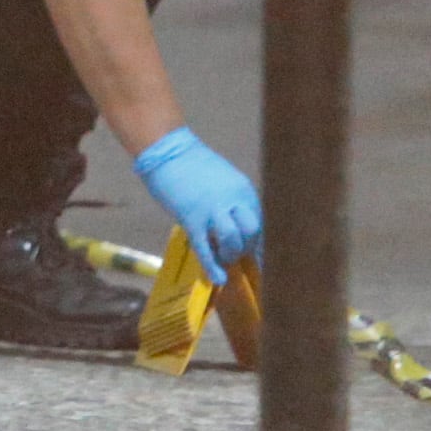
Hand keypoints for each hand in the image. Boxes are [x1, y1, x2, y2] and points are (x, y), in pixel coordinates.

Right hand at [132, 126, 263, 284]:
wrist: (169, 151)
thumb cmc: (194, 165)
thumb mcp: (224, 181)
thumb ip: (234, 202)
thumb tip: (238, 226)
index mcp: (244, 190)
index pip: (260, 223)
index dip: (261, 243)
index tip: (261, 259)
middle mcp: (234, 200)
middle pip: (253, 232)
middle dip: (248, 248)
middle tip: (237, 254)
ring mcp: (212, 209)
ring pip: (233, 240)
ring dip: (231, 254)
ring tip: (223, 257)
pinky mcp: (192, 218)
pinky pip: (205, 247)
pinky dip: (213, 265)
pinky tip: (217, 279)